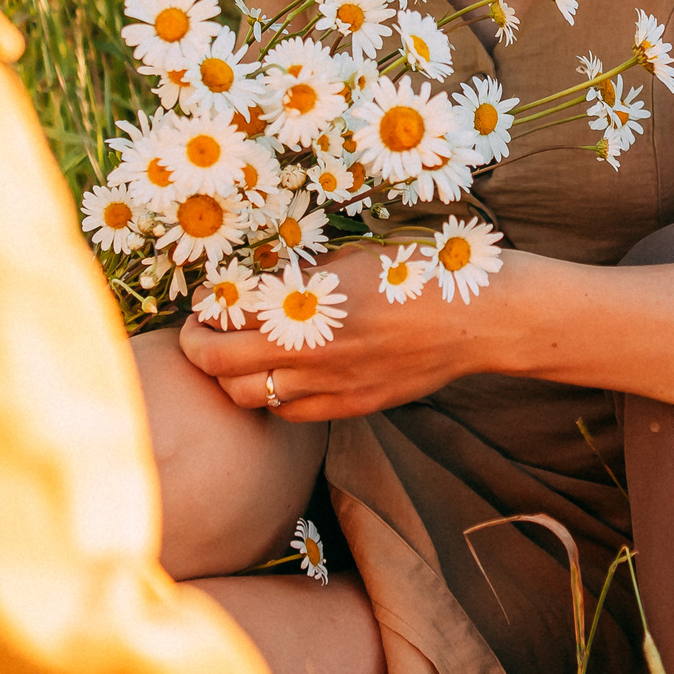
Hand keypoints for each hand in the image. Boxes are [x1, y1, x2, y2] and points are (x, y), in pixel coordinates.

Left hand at [177, 244, 529, 421]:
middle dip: (200, 347)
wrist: (472, 316)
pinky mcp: (351, 406)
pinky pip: (290, 413)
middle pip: (220, 363)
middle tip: (203, 331)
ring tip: (238, 356)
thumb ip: (296, 280)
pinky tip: (283, 376)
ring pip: (249, 396)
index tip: (207, 302)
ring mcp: (330, 384)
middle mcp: (310, 349)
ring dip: (232, 376)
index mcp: (307, 303)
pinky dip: (274, 396)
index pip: (224, 317)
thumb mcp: (348, 260)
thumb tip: (250, 290)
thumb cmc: (413, 274)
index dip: (205, 310)